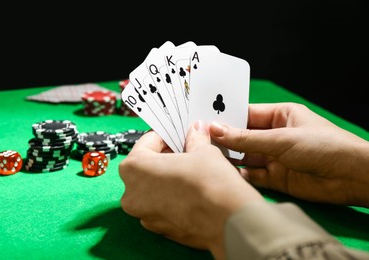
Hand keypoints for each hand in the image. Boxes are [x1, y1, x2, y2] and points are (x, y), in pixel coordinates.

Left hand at [119, 121, 262, 259]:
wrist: (229, 222)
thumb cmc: (212, 186)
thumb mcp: (203, 151)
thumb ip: (194, 139)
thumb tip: (195, 132)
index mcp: (135, 168)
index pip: (146, 142)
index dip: (166, 136)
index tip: (177, 136)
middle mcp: (133, 194)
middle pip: (146, 167)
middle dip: (165, 158)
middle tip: (185, 152)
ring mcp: (145, 215)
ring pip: (153, 189)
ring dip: (167, 180)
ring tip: (190, 174)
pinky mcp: (160, 230)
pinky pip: (162, 207)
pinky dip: (173, 199)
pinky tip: (191, 193)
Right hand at [210, 102, 368, 206]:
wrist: (352, 177)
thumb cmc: (322, 145)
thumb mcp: (281, 138)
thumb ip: (246, 138)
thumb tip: (214, 129)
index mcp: (279, 116)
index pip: (246, 114)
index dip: (225, 118)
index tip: (202, 121)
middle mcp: (274, 135)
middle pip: (242, 137)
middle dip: (224, 139)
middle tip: (198, 140)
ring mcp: (275, 157)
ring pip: (245, 157)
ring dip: (229, 158)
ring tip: (205, 157)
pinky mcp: (276, 178)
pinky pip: (253, 175)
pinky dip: (240, 176)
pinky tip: (224, 174)